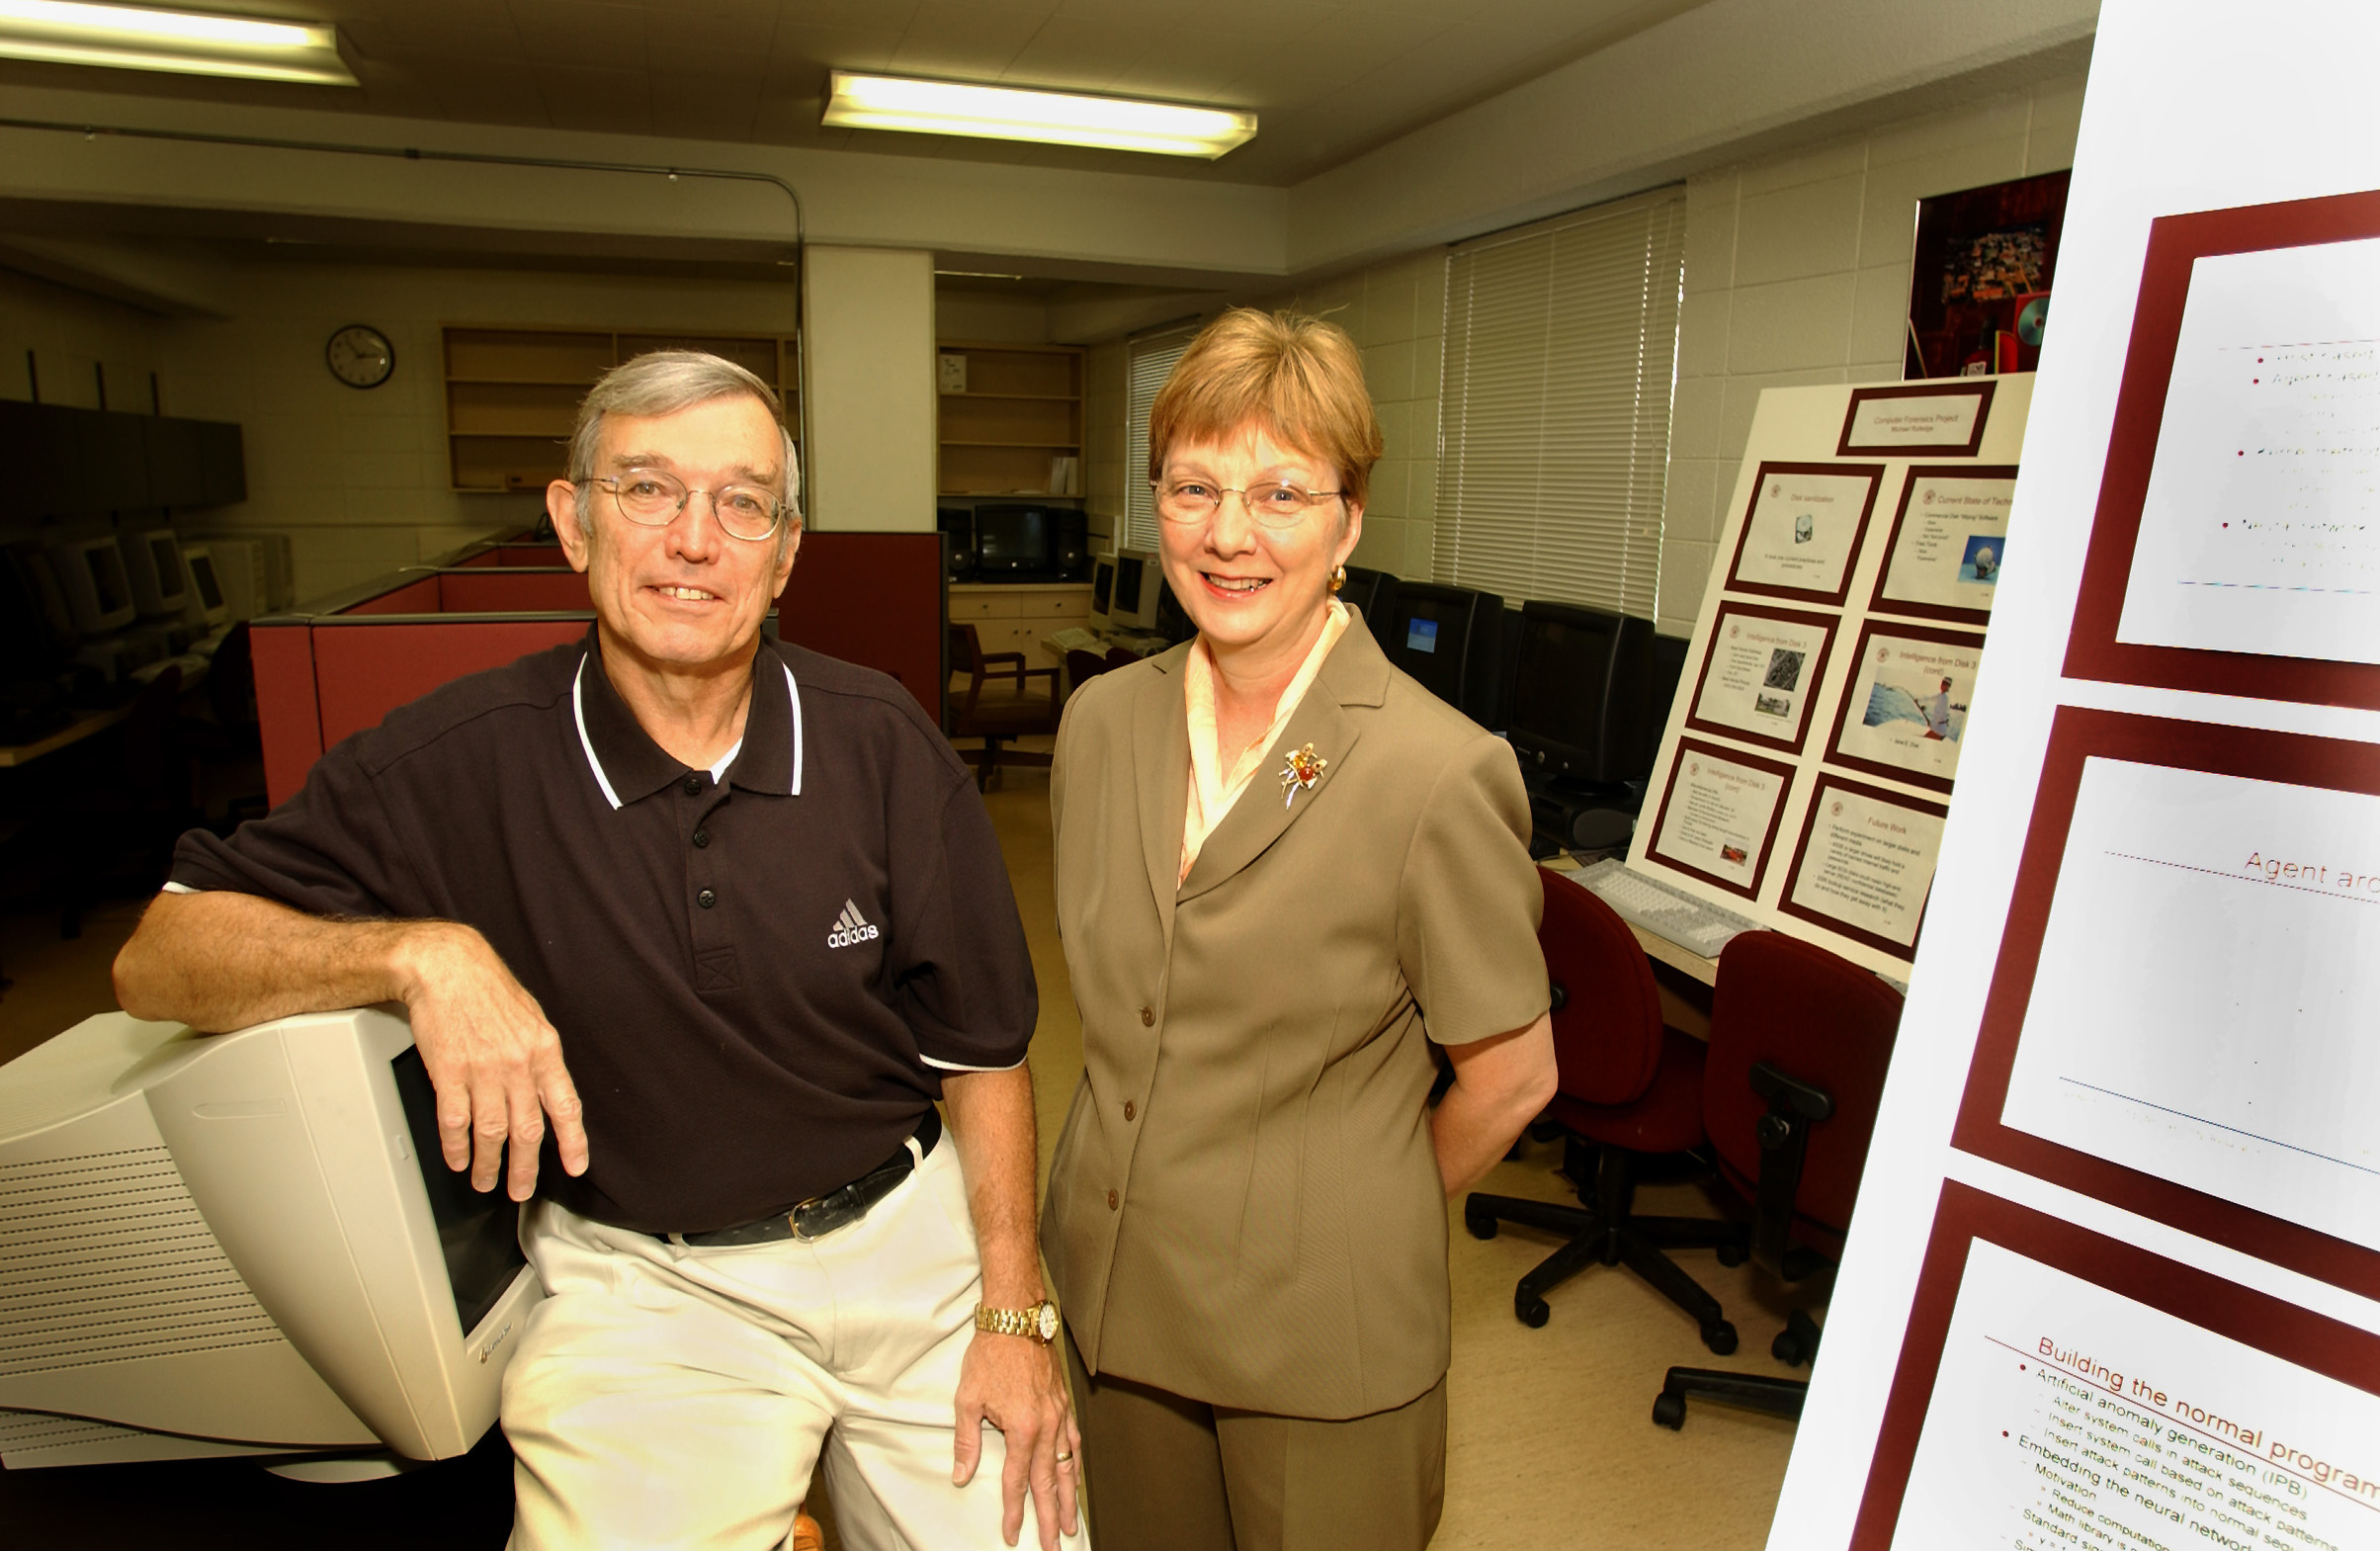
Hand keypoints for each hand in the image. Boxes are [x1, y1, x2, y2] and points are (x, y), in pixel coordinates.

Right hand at [393, 922, 587, 1200]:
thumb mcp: (532, 1018)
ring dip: (488, 1164)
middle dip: (525, 1168)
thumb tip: (545, 1091)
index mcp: (545, 1050)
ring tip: (485, 1181)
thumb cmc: (489, 989)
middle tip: (520, 1191)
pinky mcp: (449, 1072)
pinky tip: (457, 1159)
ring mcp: (482, 1070)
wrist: (447, 967)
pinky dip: (456, 1146)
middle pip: (527, 1130)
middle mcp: (518, 1064)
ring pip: (490, 1133)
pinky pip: (454, 1121)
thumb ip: (540, 1056)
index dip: (573, 1142)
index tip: (576, 1166)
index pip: (565, 1106)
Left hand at [953, 1329, 1081, 1549]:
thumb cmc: (990, 1355)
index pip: (1017, 1480)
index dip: (1013, 1511)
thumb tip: (961, 1476)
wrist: (1015, 1319)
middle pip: (1049, 1482)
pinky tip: (1075, 1474)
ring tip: (1071, 1521)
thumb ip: (967, 1442)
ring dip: (1069, 1496)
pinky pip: (1073, 1440)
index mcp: (1022, 1428)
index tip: (1011, 1533)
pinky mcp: (1063, 1403)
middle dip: (1051, 1516)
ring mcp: (1059, 1415)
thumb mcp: (968, 1399)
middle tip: (1054, 1544)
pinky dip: (1075, 1463)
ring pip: (1067, 1465)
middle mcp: (1046, 1426)